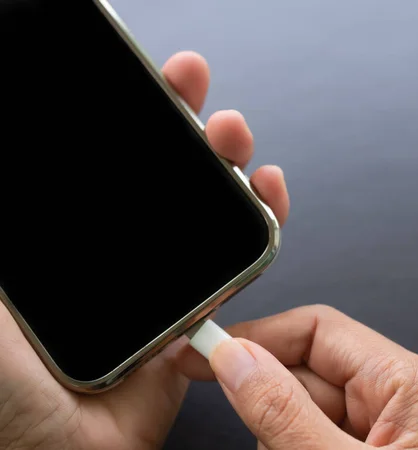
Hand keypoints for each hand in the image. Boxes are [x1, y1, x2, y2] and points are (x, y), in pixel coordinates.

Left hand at [0, 51, 289, 449]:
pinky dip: (264, 223)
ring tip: (234, 133)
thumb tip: (25, 161)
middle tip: (191, 87)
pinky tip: (267, 192)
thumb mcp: (0, 296)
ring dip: (229, 163)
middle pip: (165, 174)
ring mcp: (166, 278)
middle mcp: (124, 248)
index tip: (153, 80)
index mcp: (73, 233)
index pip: (112, 159)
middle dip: (184, 123)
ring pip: (209, 208)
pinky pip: (241, 262)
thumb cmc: (6, 385)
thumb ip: (22, 223)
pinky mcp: (202, 312)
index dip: (137, 114)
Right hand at [177, 305, 417, 448]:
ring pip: (305, 410)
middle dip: (272, 406)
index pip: (318, 330)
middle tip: (266, 444)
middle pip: (310, 371)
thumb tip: (235, 358)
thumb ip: (283, 412)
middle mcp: (404, 398)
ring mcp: (390, 430)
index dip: (258, 336)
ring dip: (281, 442)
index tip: (208, 350)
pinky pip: (315, 440)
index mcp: (410, 385)